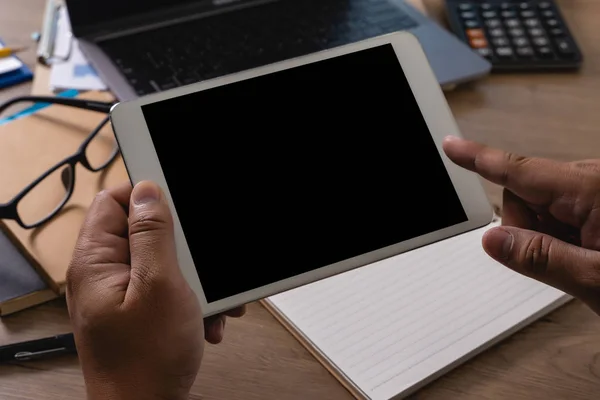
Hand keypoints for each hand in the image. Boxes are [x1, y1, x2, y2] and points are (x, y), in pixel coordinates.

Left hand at [67, 181, 245, 399]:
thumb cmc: (145, 362)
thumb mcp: (159, 286)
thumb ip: (152, 234)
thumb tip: (148, 192)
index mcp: (97, 261)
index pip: (114, 201)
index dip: (147, 196)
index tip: (178, 205)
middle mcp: (105, 275)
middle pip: (145, 232)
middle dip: (183, 248)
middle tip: (200, 267)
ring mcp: (122, 294)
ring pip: (164, 262)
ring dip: (193, 278)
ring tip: (208, 302)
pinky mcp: (139, 311)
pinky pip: (168, 288)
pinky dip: (191, 299)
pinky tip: (204, 318)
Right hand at [443, 136, 599, 314]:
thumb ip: (542, 260)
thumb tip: (493, 241)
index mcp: (594, 191)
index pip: (521, 170)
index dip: (480, 159)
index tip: (452, 146)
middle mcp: (596, 181)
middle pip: (525, 192)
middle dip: (527, 227)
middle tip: (560, 261)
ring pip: (541, 204)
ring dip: (548, 233)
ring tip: (585, 261)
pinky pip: (562, 209)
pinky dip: (563, 233)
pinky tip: (589, 252)